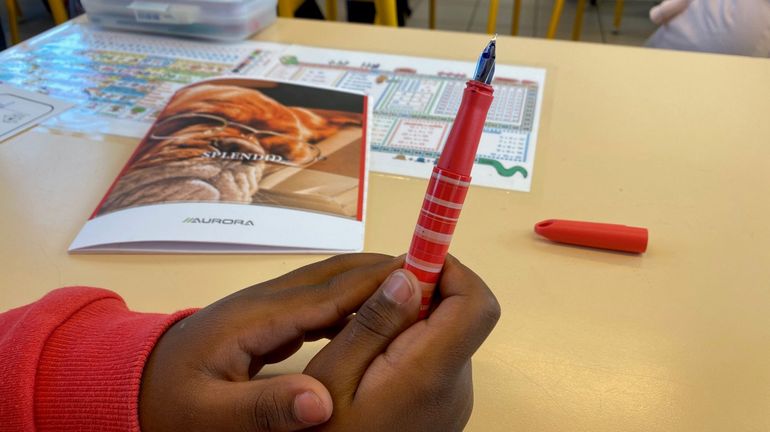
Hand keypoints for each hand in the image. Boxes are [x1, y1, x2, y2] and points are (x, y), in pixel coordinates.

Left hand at [139, 253, 403, 431]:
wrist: (133, 380)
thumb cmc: (167, 399)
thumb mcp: (208, 416)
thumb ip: (263, 408)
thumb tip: (323, 403)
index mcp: (259, 319)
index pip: (332, 293)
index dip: (381, 284)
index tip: (426, 279)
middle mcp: (269, 300)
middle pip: (339, 274)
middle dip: (388, 271)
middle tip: (437, 277)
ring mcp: (270, 303)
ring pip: (333, 280)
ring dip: (375, 280)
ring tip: (418, 288)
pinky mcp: (271, 315)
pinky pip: (323, 298)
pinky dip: (356, 298)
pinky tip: (377, 312)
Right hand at [304, 254, 500, 430]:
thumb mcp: (332, 377)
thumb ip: (372, 324)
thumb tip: (409, 274)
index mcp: (430, 372)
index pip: (477, 303)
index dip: (451, 270)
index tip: (411, 264)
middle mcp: (456, 385)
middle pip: (461, 314)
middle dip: (422, 294)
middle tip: (371, 306)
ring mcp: (454, 399)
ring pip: (446, 334)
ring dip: (413, 322)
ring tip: (365, 343)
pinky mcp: (446, 406)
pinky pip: (439, 359)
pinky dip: (413, 347)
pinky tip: (374, 366)